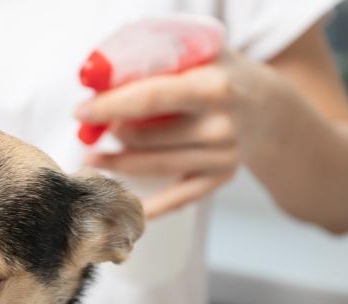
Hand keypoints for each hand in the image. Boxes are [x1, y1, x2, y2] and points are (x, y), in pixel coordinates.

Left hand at [75, 52, 268, 218]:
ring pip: (153, 167)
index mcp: (213, 88)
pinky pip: (176, 198)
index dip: (110, 106)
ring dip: (116, 165)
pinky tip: (118, 206)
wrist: (267, 107)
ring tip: (92, 159)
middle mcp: (221, 126)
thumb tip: (101, 82)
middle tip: (89, 131)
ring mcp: (222, 157)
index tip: (80, 112)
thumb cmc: (221, 74)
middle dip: (111, 135)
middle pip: (147, 138)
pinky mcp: (219, 180)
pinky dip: (147, 206)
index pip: (150, 98)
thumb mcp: (198, 53)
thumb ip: (156, 61)